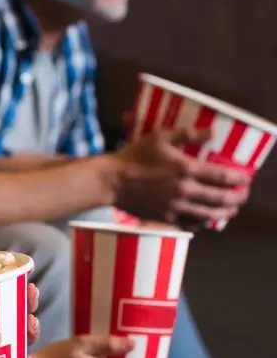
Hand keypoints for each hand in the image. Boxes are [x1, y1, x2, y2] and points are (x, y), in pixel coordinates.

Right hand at [109, 128, 250, 223]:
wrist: (111, 180)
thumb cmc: (134, 156)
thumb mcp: (160, 137)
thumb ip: (189, 134)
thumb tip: (214, 133)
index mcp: (186, 169)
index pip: (224, 177)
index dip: (240, 179)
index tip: (246, 178)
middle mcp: (185, 191)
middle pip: (222, 199)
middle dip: (238, 198)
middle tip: (243, 195)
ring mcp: (176, 207)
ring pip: (210, 214)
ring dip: (225, 212)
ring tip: (231, 209)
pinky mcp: (166, 218)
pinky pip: (191, 224)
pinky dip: (203, 222)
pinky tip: (205, 218)